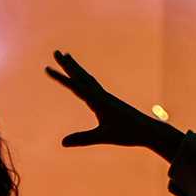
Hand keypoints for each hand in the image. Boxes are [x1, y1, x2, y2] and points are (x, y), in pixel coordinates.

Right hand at [45, 50, 170, 149]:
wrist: (149, 130)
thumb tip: (62, 143)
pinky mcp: (109, 101)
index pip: (74, 86)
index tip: (46, 69)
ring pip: (87, 78)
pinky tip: (84, 79)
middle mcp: (101, 95)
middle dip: (67, 64)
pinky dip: (85, 78)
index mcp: (98, 100)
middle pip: (81, 76)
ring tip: (68, 57)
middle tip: (56, 52)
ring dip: (76, 67)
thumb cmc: (128, 133)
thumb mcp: (103, 137)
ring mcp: (106, 96)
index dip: (59, 78)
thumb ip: (83, 139)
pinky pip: (93, 85)